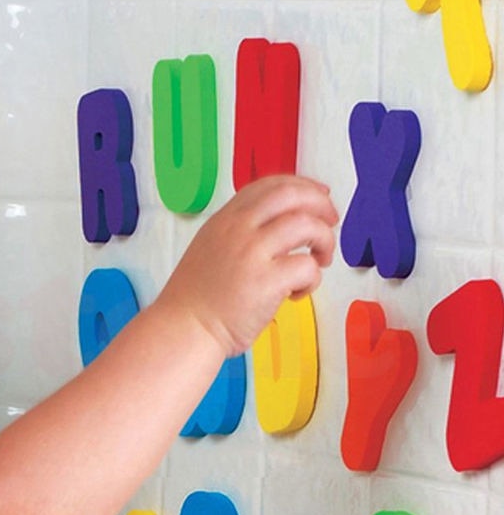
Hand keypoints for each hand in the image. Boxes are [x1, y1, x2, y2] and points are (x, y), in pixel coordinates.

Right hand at [155, 175, 337, 357]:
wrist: (184, 328)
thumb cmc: (197, 298)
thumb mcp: (210, 247)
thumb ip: (239, 231)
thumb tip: (280, 223)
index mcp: (225, 220)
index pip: (269, 186)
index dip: (301, 187)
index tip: (318, 196)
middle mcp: (238, 229)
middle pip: (291, 195)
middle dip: (320, 204)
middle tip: (330, 221)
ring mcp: (251, 254)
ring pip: (307, 226)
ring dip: (324, 240)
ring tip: (320, 259)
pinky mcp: (265, 282)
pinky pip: (307, 267)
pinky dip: (312, 279)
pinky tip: (297, 293)